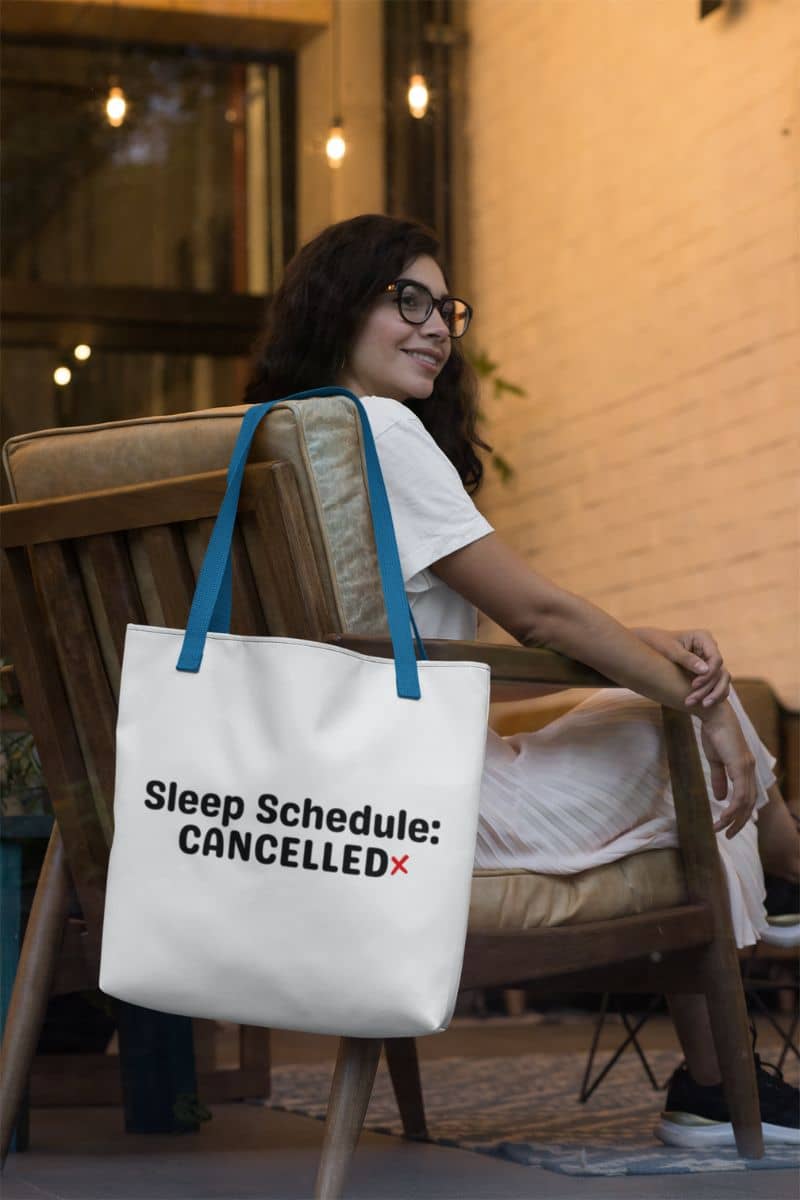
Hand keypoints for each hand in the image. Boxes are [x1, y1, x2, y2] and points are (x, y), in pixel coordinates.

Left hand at [634, 626, 730, 709]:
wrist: (650, 645)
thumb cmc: (659, 643)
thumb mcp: (670, 650)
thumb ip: (686, 659)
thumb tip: (705, 670)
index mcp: (704, 638)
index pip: (716, 659)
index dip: (708, 674)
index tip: (693, 685)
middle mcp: (710, 648)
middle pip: (719, 671)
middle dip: (708, 687)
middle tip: (692, 700)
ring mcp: (710, 660)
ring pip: (721, 680)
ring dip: (712, 694)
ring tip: (700, 705)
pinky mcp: (708, 671)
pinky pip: (717, 684)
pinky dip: (711, 694)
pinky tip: (702, 704)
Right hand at [699, 701, 755, 838]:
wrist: (713, 715)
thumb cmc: (714, 734)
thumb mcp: (715, 761)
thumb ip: (719, 779)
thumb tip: (719, 797)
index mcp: (745, 768)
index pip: (748, 797)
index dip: (740, 814)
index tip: (728, 826)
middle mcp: (750, 770)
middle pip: (750, 804)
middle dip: (738, 822)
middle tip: (727, 835)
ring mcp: (747, 768)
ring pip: (745, 802)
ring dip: (732, 818)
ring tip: (719, 829)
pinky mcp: (740, 766)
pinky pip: (740, 794)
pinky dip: (732, 808)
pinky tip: (723, 816)